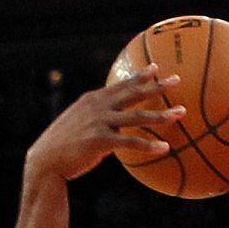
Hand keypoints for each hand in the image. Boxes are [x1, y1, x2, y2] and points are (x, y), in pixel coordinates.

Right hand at [24, 65, 186, 182]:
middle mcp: (98, 106)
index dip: (140, 76)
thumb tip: (120, 131)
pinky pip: (131, 142)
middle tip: (177, 79)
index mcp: (94, 100)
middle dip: (157, 86)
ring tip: (181, 113)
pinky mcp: (100, 140)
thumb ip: (102, 122)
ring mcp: (100, 122)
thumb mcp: (83, 125)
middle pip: (133, 93)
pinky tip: (165, 147)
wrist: (47, 159)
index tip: (156, 68)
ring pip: (137, 116)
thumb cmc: (67, 146)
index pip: (121, 85)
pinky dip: (149, 145)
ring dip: (161, 115)